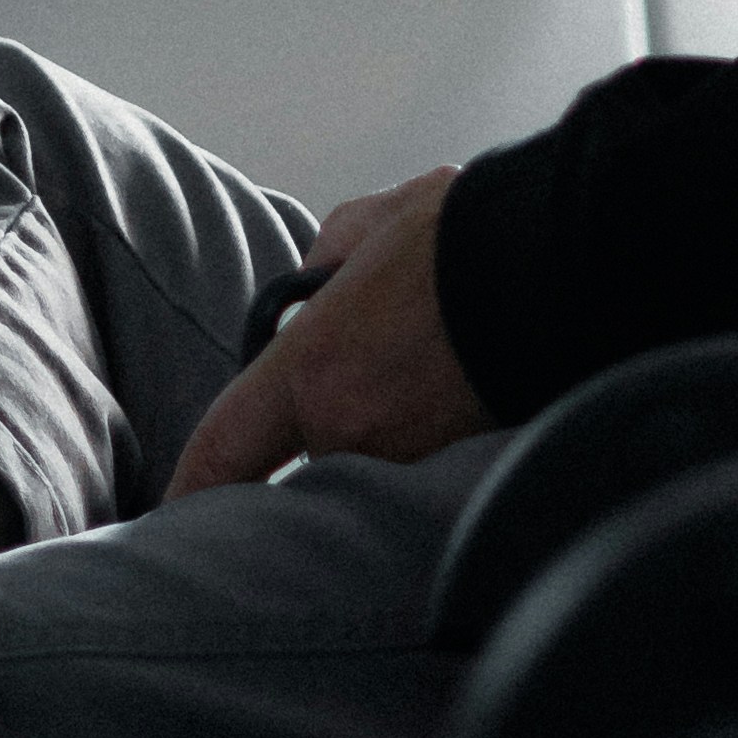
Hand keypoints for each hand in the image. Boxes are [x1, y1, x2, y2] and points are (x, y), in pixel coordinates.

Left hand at [164, 171, 486, 496]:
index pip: (222, 453)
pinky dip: (434, 438)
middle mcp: (352, 434)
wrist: (567, 259)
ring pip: (373, 463)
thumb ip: (325, 263)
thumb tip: (319, 290)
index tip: (170, 513)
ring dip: (388, 430)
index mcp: (312, 372)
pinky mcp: (466, 475)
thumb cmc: (465, 232)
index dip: (188, 491)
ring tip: (436, 364)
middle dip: (330, 421)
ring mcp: (413, 464)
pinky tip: (467, 386)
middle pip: (311, 455)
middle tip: (375, 367)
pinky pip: (426, 467)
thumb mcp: (370, 224)